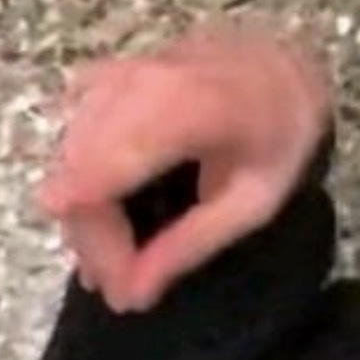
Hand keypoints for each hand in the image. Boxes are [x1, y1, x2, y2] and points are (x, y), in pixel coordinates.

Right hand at [37, 15, 332, 313]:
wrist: (289, 64)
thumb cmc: (283, 131)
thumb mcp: (256, 198)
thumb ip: (192, 243)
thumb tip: (132, 295)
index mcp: (189, 107)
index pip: (105, 178)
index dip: (100, 241)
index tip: (117, 287)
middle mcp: (143, 80)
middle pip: (80, 170)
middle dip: (93, 236)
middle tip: (125, 279)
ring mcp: (122, 70)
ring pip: (70, 152)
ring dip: (84, 208)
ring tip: (118, 248)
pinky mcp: (111, 71)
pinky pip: (74, 130)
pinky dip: (81, 170)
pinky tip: (107, 199)